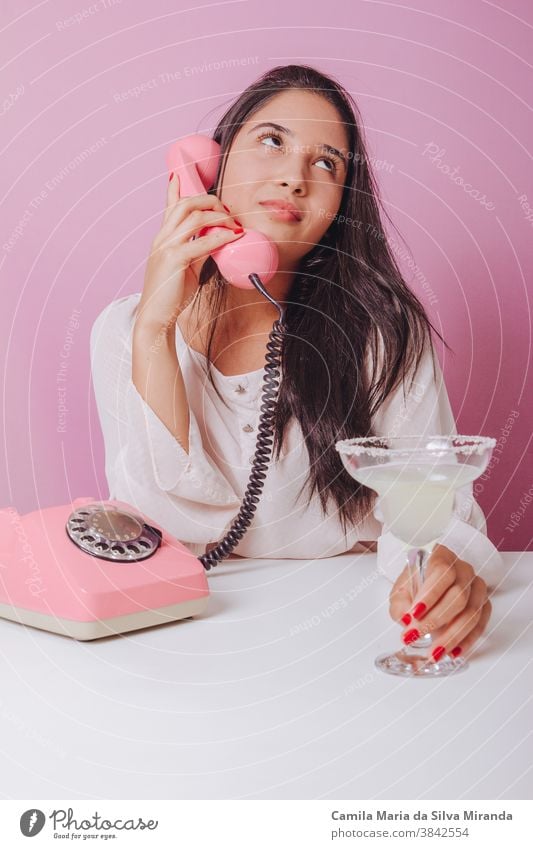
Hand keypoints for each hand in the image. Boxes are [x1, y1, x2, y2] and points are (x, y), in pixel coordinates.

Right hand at [135, 172, 243, 330]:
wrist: (155, 317)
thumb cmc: (170, 295)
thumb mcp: (184, 268)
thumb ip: (197, 251)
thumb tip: (215, 242)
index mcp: (162, 238)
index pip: (168, 207)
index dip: (174, 189)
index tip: (178, 176)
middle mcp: (162, 238)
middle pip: (186, 203)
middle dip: (210, 201)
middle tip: (228, 211)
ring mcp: (166, 246)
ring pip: (194, 216)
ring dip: (219, 216)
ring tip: (234, 224)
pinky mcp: (174, 259)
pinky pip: (202, 241)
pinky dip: (222, 236)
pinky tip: (234, 237)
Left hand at [389, 543, 492, 662]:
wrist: (428, 582)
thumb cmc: (415, 584)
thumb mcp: (400, 591)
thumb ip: (400, 605)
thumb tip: (406, 620)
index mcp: (442, 556)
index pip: (442, 572)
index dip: (430, 594)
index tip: (415, 614)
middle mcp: (463, 569)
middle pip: (459, 595)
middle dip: (436, 620)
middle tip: (416, 636)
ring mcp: (476, 586)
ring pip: (472, 612)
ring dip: (452, 636)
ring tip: (434, 653)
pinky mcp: (484, 604)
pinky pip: (480, 624)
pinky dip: (467, 640)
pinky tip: (453, 652)